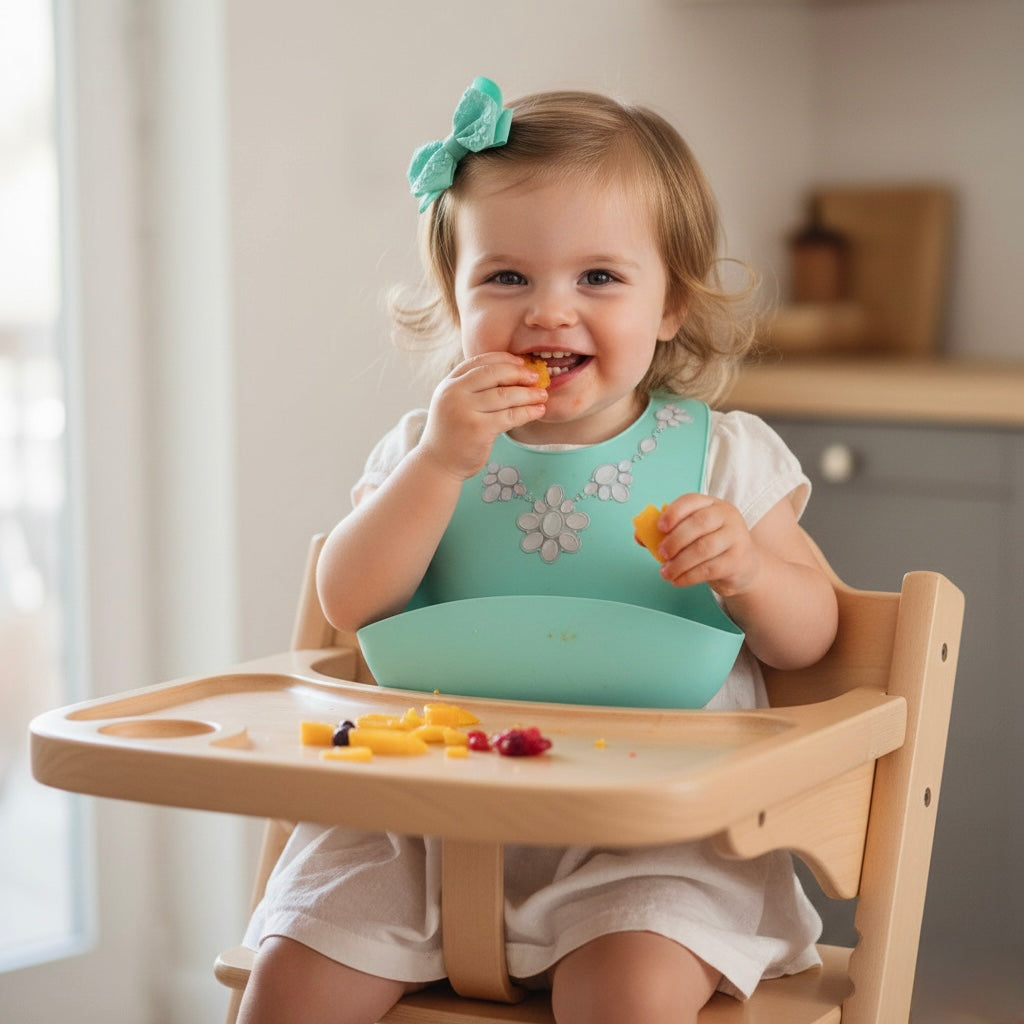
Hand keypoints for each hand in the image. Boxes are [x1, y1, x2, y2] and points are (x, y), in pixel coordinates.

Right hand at [419, 353, 546, 479]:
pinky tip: (538, 411)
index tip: (521, 363)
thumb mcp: (454, 403)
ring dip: (528, 394)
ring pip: (505, 395)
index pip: (480, 361)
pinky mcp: (478, 429)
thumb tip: (510, 373)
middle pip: (494, 374)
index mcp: (449, 383)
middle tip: (536, 378)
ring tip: (542, 395)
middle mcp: (454, 393)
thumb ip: (472, 388)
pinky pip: (510, 416)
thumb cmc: (453, 433)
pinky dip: (527, 412)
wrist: (439, 463)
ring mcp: (465, 410)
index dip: (504, 359)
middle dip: (519, 374)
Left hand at [655, 494, 759, 597]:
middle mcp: (727, 516)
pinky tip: (678, 580)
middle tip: (661, 554)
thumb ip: (666, 532)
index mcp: (711, 504)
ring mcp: (736, 537)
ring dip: (679, 563)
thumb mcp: (691, 533)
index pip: (691, 500)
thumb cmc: (711, 545)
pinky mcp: (738, 560)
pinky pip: (710, 568)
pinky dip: (689, 576)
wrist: (743, 565)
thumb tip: (640, 536)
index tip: (660, 527)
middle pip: (698, 523)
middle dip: (675, 540)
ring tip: (666, 572)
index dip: (673, 513)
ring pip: (703, 548)